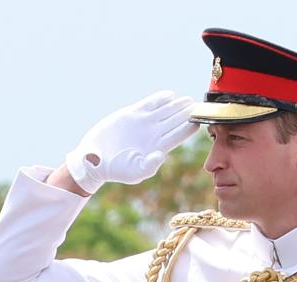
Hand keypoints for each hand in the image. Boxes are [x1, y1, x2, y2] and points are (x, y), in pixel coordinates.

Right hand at [65, 91, 198, 193]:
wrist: (96, 159)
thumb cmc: (117, 170)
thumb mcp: (135, 172)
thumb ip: (150, 166)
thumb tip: (161, 155)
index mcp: (158, 147)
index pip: (179, 135)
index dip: (190, 128)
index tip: (200, 121)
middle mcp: (154, 134)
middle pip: (175, 121)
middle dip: (187, 113)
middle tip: (200, 105)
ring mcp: (143, 123)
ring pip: (165, 111)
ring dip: (176, 105)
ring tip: (188, 99)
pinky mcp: (131, 114)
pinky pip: (149, 104)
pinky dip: (159, 99)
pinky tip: (170, 95)